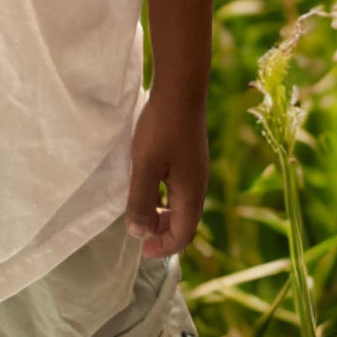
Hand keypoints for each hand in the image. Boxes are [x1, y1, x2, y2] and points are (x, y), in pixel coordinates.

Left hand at [125, 89, 208, 258]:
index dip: (164, 246)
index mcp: (190, 193)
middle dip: (163, 229)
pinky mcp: (190, 152)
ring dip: (163, 210)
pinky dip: (165, 193)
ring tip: (141, 206)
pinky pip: (179, 184)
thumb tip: (138, 232)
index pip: (183, 234)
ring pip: (181, 201)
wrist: (181, 87)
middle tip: (139, 228)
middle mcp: (198, 183)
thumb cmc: (161, 128)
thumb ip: (141, 201)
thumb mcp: (145, 166)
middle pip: (184, 219)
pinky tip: (149, 179)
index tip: (143, 249)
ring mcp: (196, 167)